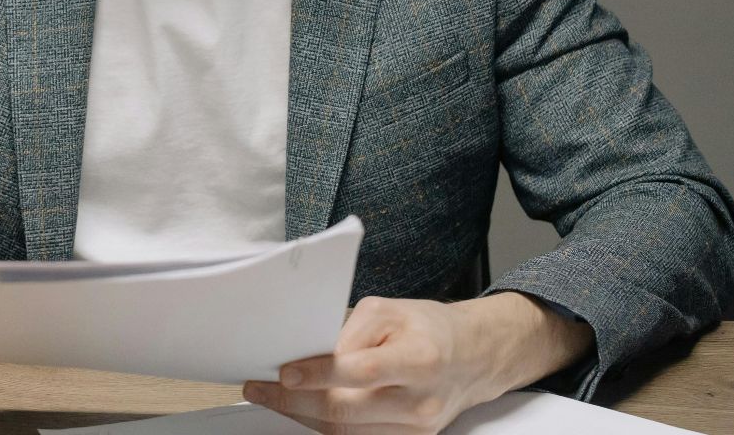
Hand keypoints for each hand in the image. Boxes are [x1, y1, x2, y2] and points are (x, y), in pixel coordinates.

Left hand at [241, 292, 592, 433]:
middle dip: (293, 401)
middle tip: (260, 388)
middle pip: (345, 411)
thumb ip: (348, 332)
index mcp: (420, 358)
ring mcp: (416, 429)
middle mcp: (420, 401)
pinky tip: (304, 409)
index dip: (319, 373)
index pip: (362, 371)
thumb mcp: (389, 310)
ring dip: (302, 416)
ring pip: (345, 431)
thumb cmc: (428, 328)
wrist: (473, 357)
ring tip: (273, 396)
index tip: (285, 372)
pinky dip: (325, 425)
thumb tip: (307, 353)